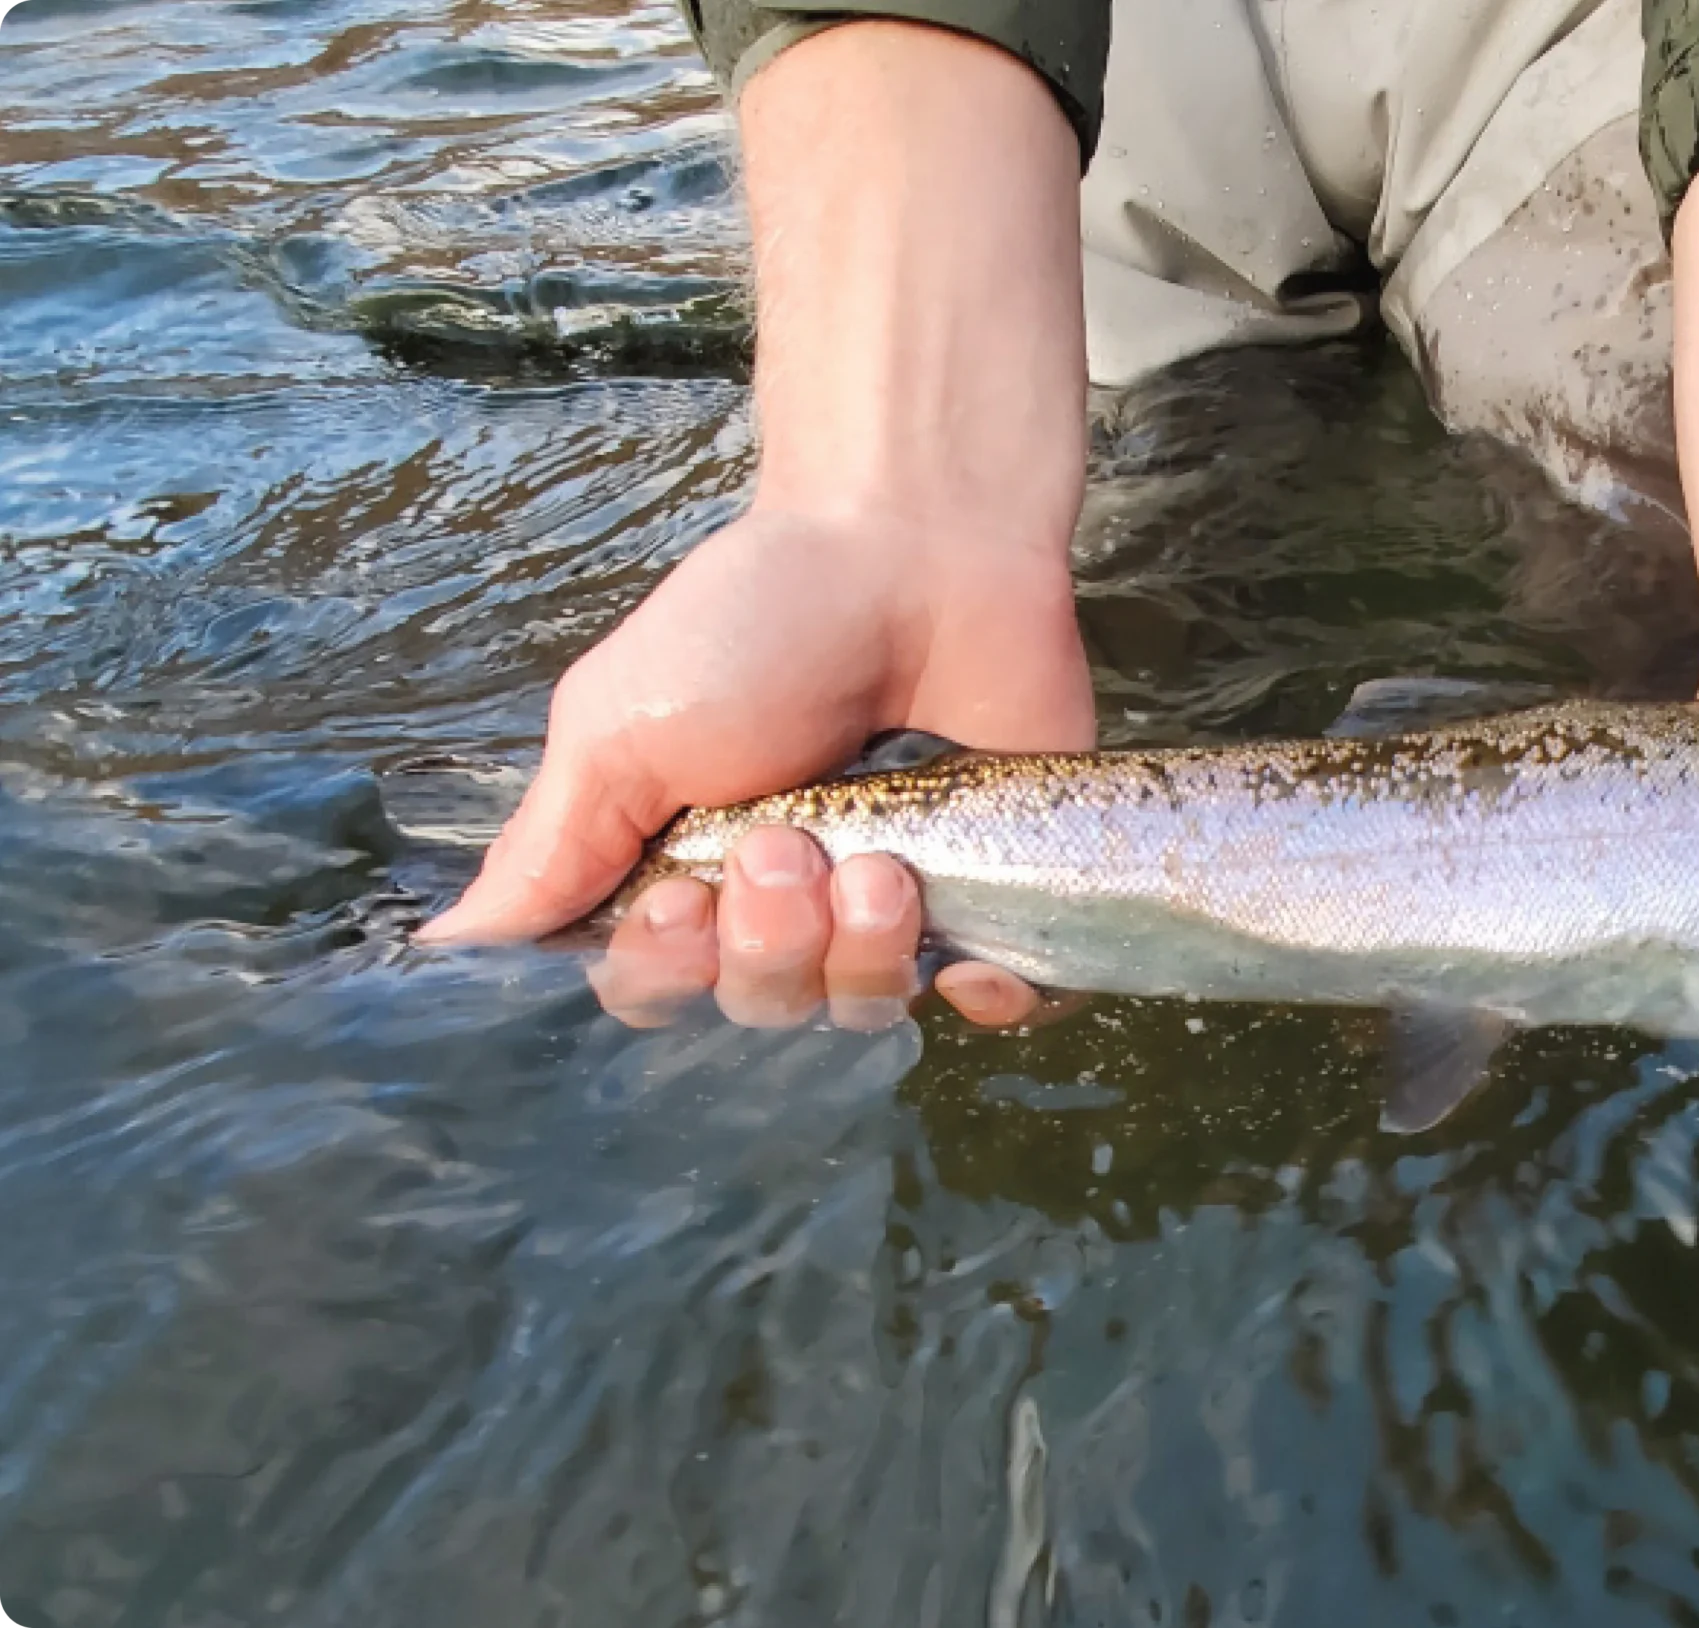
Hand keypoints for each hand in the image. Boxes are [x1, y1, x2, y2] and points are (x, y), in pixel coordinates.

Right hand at [418, 508, 1092, 1029]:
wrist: (918, 546)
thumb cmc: (759, 622)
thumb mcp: (620, 724)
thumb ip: (548, 848)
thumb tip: (444, 953)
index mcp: (686, 871)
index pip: (654, 992)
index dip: (668, 972)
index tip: (682, 897)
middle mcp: (786, 905)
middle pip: (760, 1010)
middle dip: (770, 943)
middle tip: (788, 841)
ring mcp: (896, 906)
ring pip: (867, 1013)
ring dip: (863, 951)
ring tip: (884, 860)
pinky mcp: (999, 894)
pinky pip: (999, 1008)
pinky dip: (988, 999)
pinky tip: (972, 957)